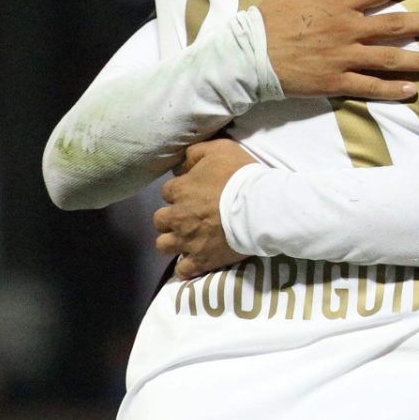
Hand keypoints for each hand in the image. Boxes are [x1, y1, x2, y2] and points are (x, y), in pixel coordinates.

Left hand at [154, 139, 255, 277]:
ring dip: (172, 241)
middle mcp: (177, 217)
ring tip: (186, 240)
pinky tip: (193, 263)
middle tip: (187, 217)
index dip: (179, 192)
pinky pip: (183, 270)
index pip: (167, 191)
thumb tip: (183, 161)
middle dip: (170, 218)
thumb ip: (196, 152)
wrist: (258, 208)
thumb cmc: (240, 177)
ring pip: (164, 245)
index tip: (191, 194)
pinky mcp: (201, 260)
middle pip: (160, 220)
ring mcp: (187, 241)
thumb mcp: (219, 149)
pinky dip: (186, 267)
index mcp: (180, 190)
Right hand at [258, 0, 418, 99]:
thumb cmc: (268, 19)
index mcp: (338, 4)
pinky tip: (412, 91)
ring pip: (389, 59)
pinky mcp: (335, 82)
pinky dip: (391, 90)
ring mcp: (343, 58)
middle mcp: (347, 30)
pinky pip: (369, 87)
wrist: (247, 55)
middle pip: (396, 25)